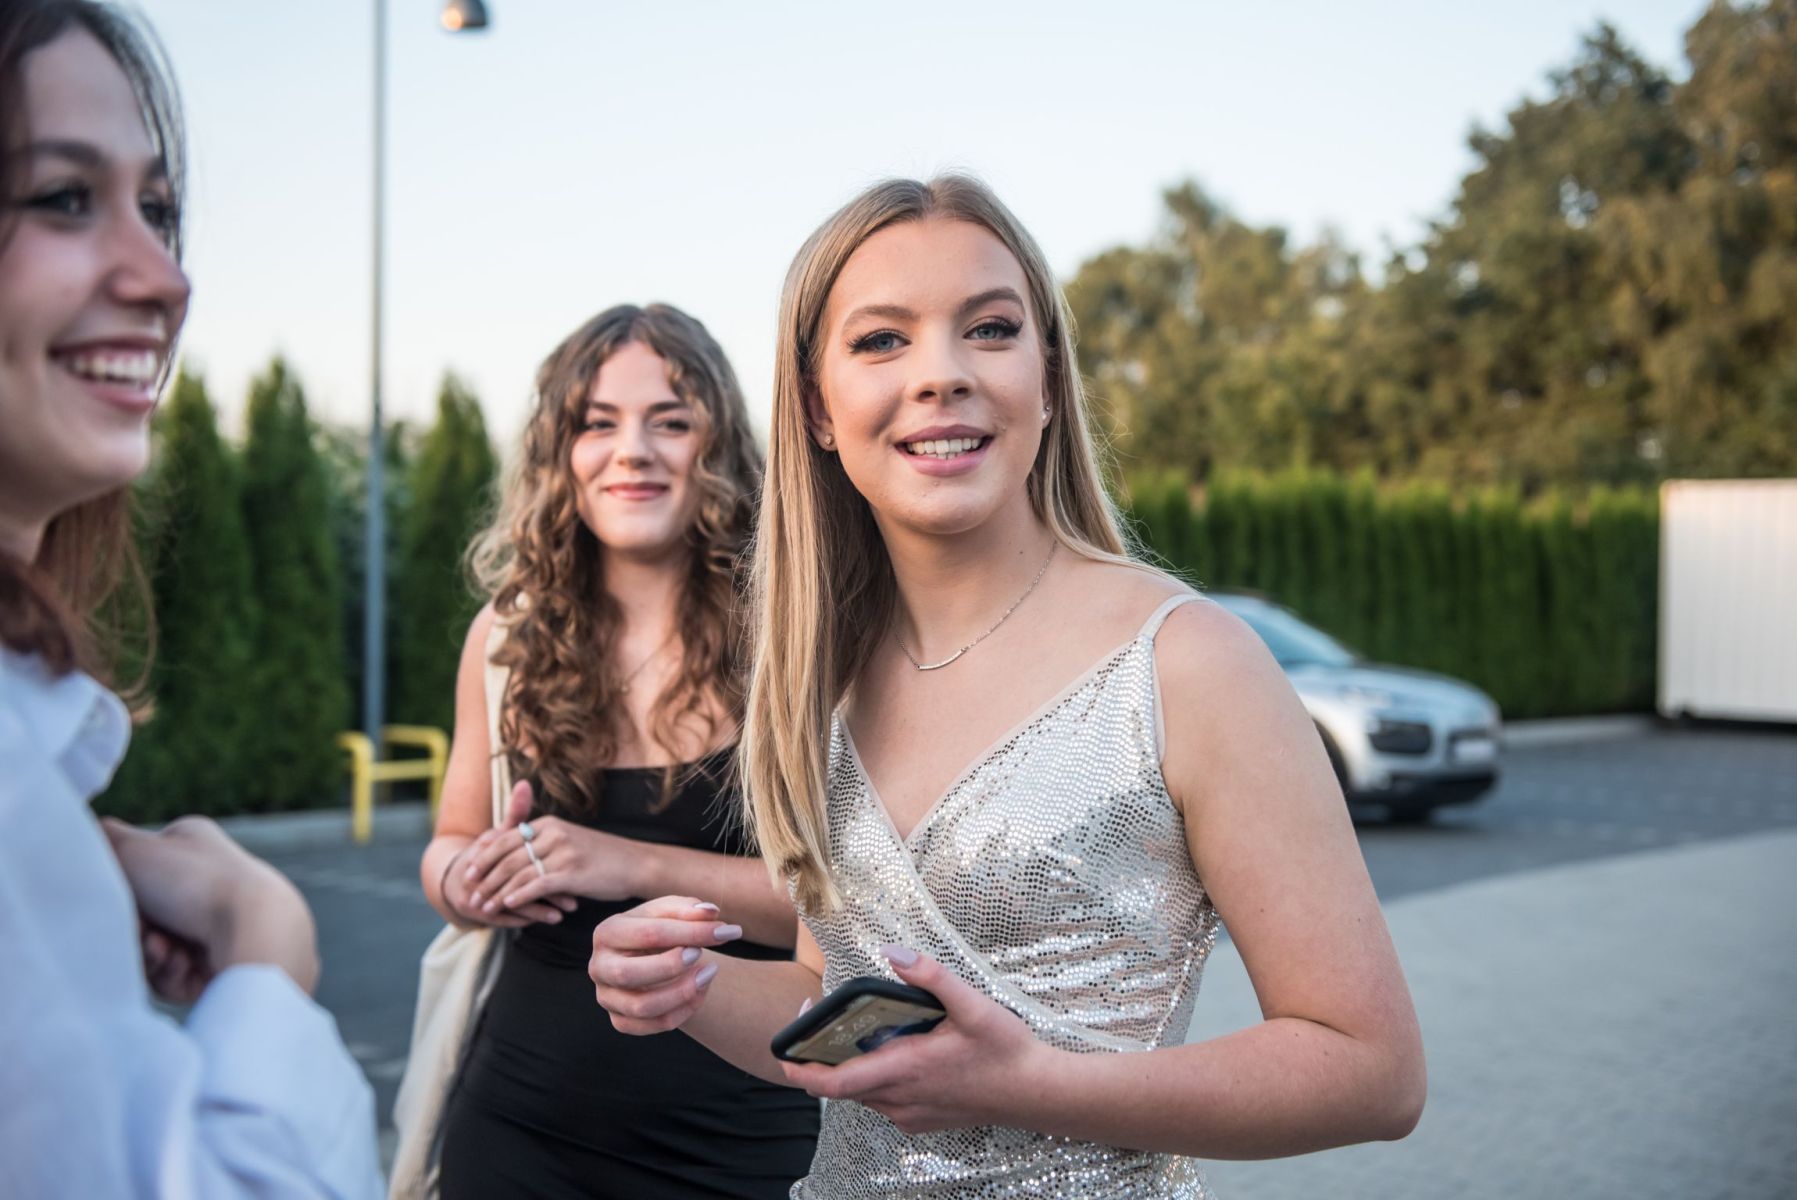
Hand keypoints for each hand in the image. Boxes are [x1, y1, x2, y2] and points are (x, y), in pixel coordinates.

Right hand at [102, 815, 320, 993]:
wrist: (260, 933)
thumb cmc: (195, 884)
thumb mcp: (134, 849)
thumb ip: (100, 840)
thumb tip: (91, 839)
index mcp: (196, 847)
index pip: (139, 871)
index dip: (122, 891)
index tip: (122, 899)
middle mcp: (212, 883)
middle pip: (145, 916)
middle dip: (137, 931)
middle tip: (145, 933)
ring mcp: (223, 924)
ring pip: (156, 949)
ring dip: (152, 955)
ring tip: (168, 952)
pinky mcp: (227, 963)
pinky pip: (177, 978)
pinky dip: (173, 975)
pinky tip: (187, 967)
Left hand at [461, 780, 641, 916]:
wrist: (636, 863)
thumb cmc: (603, 857)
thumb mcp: (570, 842)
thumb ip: (543, 845)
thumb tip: (515, 857)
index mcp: (549, 824)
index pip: (507, 837)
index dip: (484, 855)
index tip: (468, 871)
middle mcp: (553, 833)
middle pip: (507, 854)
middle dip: (484, 876)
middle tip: (469, 893)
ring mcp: (562, 852)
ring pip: (518, 872)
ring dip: (497, 891)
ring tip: (483, 907)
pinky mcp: (572, 872)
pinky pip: (537, 884)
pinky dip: (518, 895)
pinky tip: (507, 906)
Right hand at [589, 895, 743, 1033]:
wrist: (653, 956)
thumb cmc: (661, 928)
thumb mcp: (671, 912)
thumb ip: (689, 908)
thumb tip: (710, 912)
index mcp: (607, 933)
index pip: (648, 933)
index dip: (690, 932)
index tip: (724, 931)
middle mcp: (598, 967)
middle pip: (629, 974)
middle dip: (672, 966)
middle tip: (702, 954)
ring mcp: (607, 997)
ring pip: (642, 1006)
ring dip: (682, 992)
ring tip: (708, 974)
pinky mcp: (620, 1020)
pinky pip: (653, 1025)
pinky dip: (683, 1012)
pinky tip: (700, 992)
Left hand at [779, 946, 1052, 1134]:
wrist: (1037, 1093)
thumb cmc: (1006, 1050)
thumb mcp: (973, 1004)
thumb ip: (931, 976)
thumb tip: (892, 951)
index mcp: (904, 1072)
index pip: (832, 1084)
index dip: (800, 1070)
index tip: (783, 1049)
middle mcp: (900, 1100)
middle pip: (840, 1088)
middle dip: (822, 1058)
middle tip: (822, 1021)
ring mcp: (910, 1115)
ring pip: (861, 1095)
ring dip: (850, 1068)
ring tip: (859, 1031)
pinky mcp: (921, 1120)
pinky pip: (882, 1102)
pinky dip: (874, 1079)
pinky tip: (895, 1052)